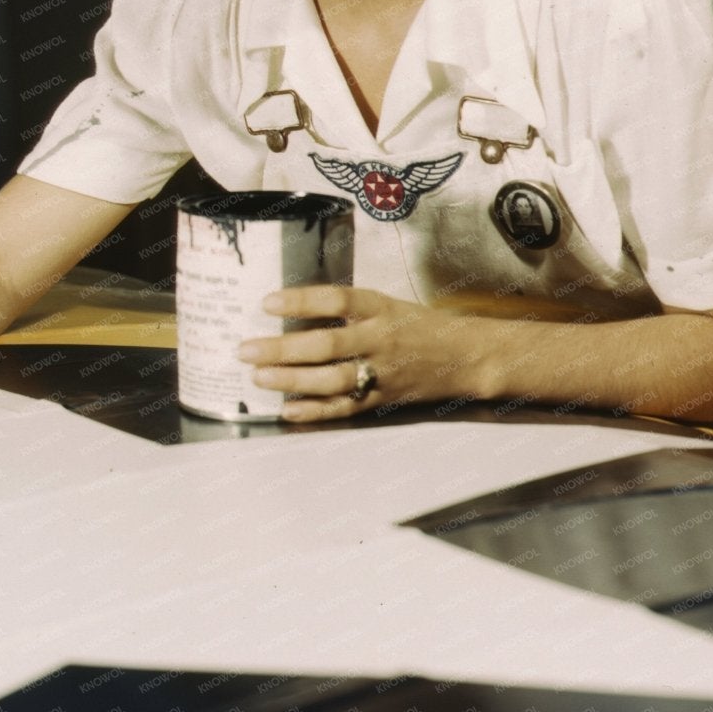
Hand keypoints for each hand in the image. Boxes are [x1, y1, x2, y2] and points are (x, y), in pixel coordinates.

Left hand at [237, 286, 483, 422]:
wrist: (465, 357)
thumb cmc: (417, 326)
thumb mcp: (387, 306)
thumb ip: (347, 310)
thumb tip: (289, 310)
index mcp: (381, 308)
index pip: (338, 300)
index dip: (302, 301)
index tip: (266, 302)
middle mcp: (382, 339)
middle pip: (327, 344)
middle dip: (283, 349)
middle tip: (246, 350)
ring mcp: (383, 371)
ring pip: (332, 379)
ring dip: (292, 380)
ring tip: (259, 377)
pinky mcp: (384, 399)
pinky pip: (345, 407)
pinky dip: (315, 411)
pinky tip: (288, 410)